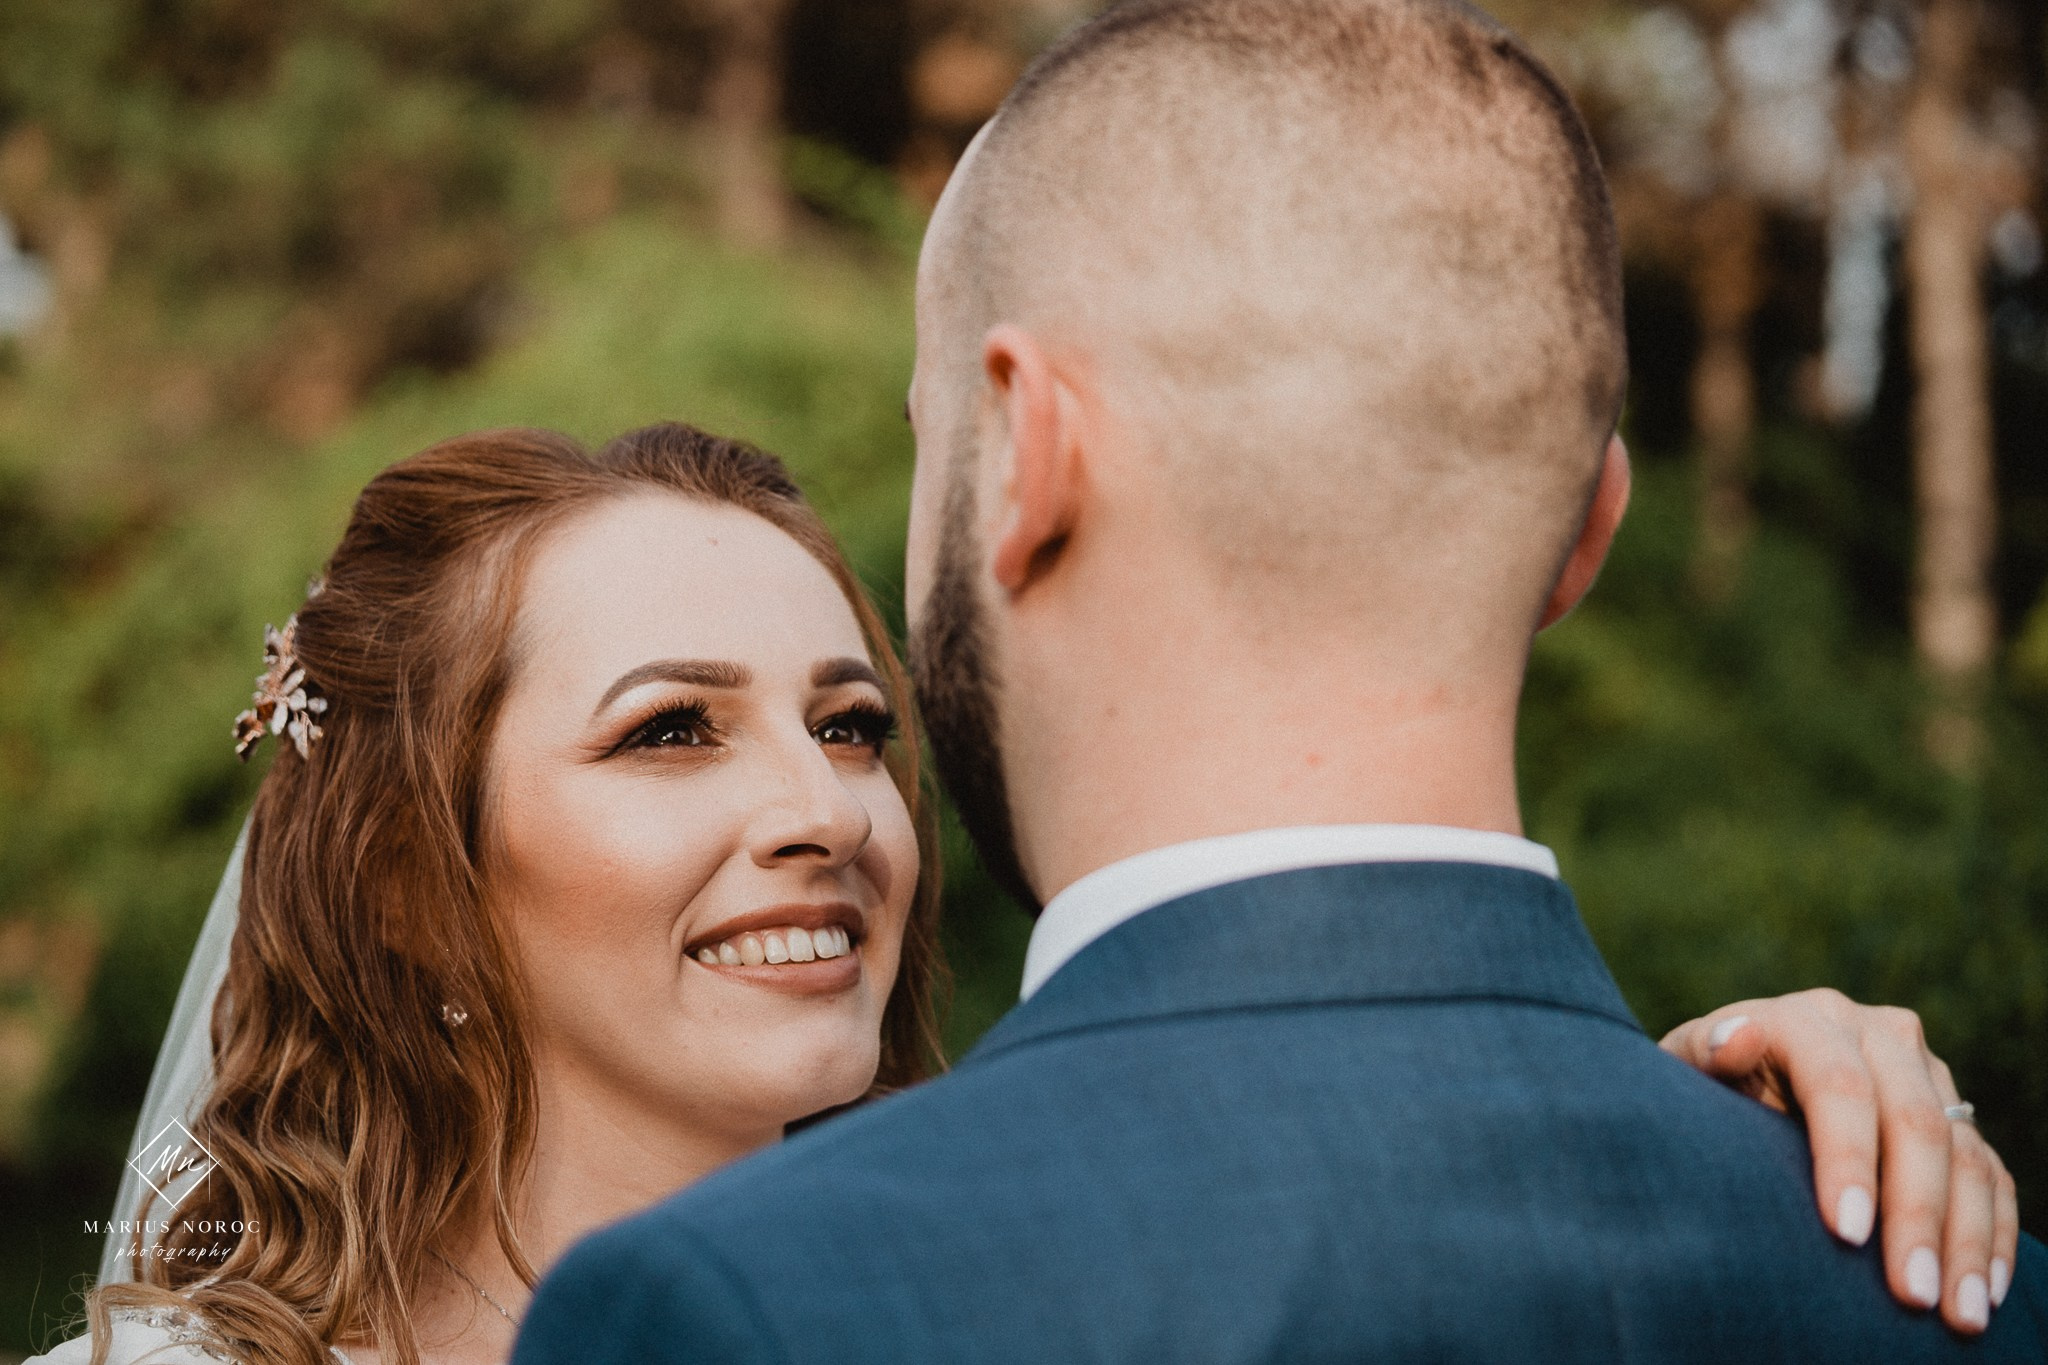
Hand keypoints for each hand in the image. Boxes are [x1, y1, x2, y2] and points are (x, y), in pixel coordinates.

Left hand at [1661, 988, 2015, 1334]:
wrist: (1742, 1073)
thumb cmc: (1704, 1081)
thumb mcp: (1687, 1063)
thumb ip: (1705, 1051)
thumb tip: (1738, 1038)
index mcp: (1810, 1019)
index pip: (1841, 1085)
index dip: (1846, 1158)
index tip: (1844, 1232)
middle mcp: (1880, 1035)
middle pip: (1914, 1123)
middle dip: (1915, 1214)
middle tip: (1910, 1294)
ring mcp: (1928, 1073)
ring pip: (1964, 1153)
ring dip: (1966, 1238)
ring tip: (1958, 1314)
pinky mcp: (1959, 1114)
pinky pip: (1991, 1176)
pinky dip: (1992, 1234)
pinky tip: (1985, 1291)